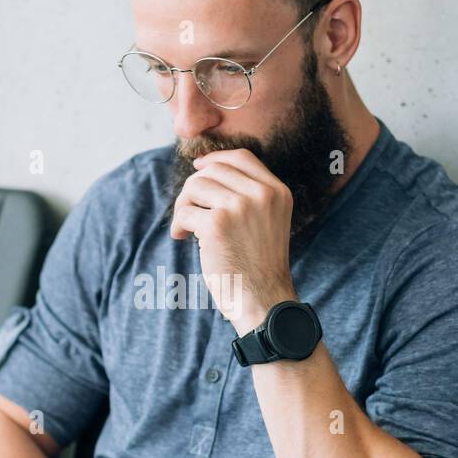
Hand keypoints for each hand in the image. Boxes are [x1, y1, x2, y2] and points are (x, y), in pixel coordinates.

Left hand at [169, 149, 297, 332]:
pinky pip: (185, 211)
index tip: (198, 167)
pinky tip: (183, 237)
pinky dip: (179, 224)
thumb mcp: (267, 222)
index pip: (242, 158)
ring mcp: (240, 207)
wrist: (264, 300)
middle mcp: (262, 195)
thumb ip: (248, 196)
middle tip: (189, 211)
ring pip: (195, 187)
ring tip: (186, 228)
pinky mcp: (217, 224)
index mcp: (277, 192)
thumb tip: (204, 169)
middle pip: (213, 170)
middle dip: (194, 188)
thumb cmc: (258, 266)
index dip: (215, 158)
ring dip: (183, 206)